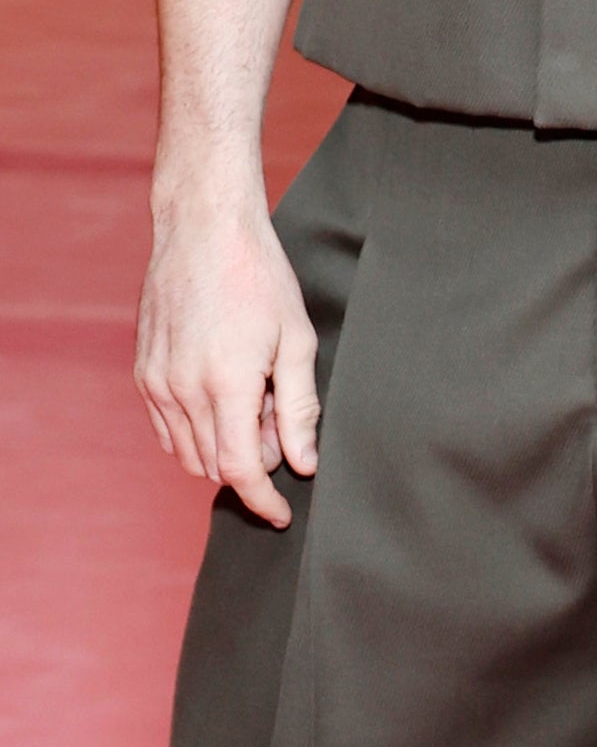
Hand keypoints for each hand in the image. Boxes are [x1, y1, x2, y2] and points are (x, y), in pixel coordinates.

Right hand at [135, 188, 319, 529]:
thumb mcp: (296, 341)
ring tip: (258, 403)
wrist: (204, 231)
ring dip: (224, 449)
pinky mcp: (143, 372)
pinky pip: (167, 427)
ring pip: (187, 451)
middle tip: (283, 428)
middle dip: (253, 467)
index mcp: (225, 385)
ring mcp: (156, 382)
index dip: (263, 501)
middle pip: (213, 465)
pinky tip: (227, 400)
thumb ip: (299, 408)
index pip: (241, 470)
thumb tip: (303, 463)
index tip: (282, 515)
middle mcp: (181, 390)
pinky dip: (197, 433)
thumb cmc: (259, 279)